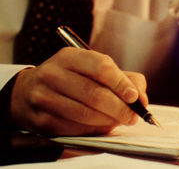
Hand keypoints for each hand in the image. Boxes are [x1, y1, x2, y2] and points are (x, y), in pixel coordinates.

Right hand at [9, 47, 147, 135]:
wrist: (30, 91)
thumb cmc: (72, 79)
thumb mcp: (93, 68)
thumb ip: (123, 78)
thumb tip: (141, 98)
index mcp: (69, 57)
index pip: (101, 67)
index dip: (121, 83)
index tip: (134, 96)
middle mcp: (52, 74)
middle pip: (94, 94)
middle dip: (119, 108)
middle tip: (133, 115)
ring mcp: (43, 97)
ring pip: (85, 114)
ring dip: (109, 121)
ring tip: (120, 121)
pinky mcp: (41, 120)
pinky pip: (74, 129)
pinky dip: (93, 130)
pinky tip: (102, 126)